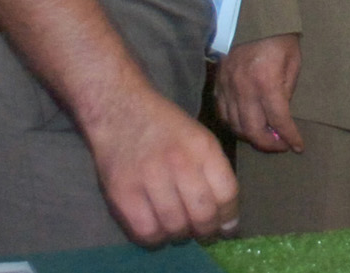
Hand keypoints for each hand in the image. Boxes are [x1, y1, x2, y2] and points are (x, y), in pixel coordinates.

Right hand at [83, 87, 238, 245]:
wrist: (120, 111)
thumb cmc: (165, 127)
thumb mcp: (200, 138)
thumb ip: (214, 172)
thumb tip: (225, 215)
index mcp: (203, 148)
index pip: (227, 193)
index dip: (229, 217)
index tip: (227, 227)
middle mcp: (180, 163)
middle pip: (203, 215)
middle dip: (207, 231)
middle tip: (203, 232)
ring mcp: (149, 179)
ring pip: (175, 227)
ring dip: (181, 235)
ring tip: (180, 229)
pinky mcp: (123, 193)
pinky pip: (146, 231)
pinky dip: (156, 238)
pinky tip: (158, 229)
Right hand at [214, 34, 303, 152]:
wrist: (252, 17)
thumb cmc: (279, 38)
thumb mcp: (294, 61)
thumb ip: (288, 90)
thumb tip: (283, 116)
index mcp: (266, 81)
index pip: (279, 119)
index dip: (289, 136)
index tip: (298, 146)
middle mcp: (243, 88)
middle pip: (252, 130)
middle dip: (269, 144)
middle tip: (281, 146)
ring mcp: (227, 87)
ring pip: (235, 125)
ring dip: (251, 136)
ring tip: (266, 137)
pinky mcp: (217, 85)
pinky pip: (223, 114)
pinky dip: (234, 125)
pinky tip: (246, 125)